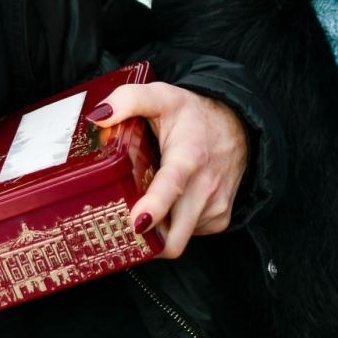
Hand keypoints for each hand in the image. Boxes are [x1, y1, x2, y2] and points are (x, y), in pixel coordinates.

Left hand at [87, 82, 247, 258]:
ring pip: (178, 240)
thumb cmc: (194, 114)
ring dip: (157, 233)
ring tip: (144, 207)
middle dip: (145, 241)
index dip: (154, 208)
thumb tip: (98, 117)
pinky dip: (173, 228)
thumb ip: (128, 100)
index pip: (172, 185)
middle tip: (118, 230)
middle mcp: (205, 186)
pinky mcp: (220, 219)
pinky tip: (167, 205)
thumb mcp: (161, 97)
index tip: (136, 222)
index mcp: (188, 155)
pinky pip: (189, 235)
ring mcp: (215, 206)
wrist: (238, 125)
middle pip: (174, 236)